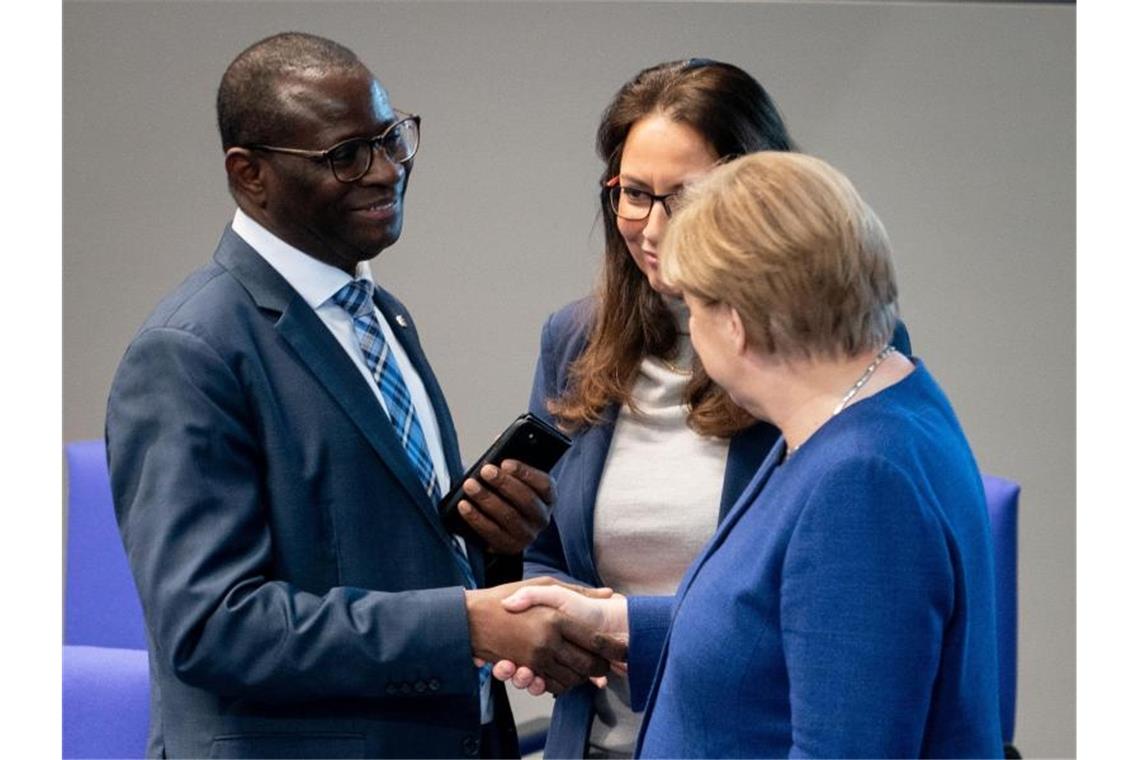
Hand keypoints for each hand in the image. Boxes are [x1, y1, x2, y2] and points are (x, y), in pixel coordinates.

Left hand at [458, 459, 553, 553]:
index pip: (543, 484)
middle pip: (526, 500)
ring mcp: (527, 535)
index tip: (505, 463)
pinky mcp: (509, 546)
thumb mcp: (518, 480)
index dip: (525, 473)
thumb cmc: (511, 494)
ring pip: (508, 516)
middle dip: (503, 483)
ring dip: (487, 499)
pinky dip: (476, 518)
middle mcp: (542, 518)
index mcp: (549, 497)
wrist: (507, 524)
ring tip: (470, 485)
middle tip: (485, 471)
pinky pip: (491, 532)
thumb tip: (494, 456)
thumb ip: (510, 470)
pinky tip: (464, 505)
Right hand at [466, 578, 624, 694]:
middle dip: (602, 667)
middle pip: (588, 664)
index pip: (595, 639)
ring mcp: (536, 658)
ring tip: (589, 669)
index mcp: (556, 617)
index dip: (613, 647)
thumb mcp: (543, 585)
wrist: (472, 619)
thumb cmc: (507, 597)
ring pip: (573, 678)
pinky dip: (563, 684)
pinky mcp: (526, 670)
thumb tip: (608, 593)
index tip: (623, 649)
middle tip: (608, 664)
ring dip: (583, 677)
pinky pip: (553, 685)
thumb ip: (577, 592)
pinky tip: (566, 673)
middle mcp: (548, 641)